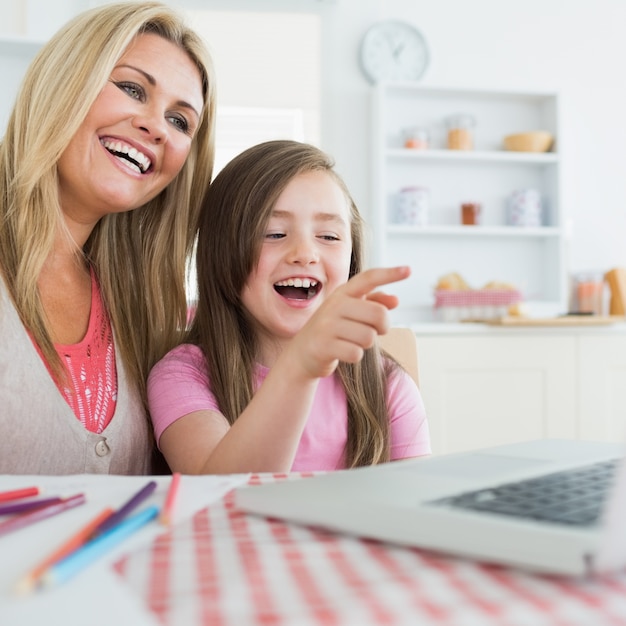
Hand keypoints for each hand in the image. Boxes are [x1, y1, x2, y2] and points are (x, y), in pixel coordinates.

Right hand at [287, 266, 410, 379]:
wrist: (302, 353)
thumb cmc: (333, 330)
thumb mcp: (350, 313)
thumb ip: (373, 303)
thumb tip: (395, 300)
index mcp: (342, 293)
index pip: (369, 278)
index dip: (389, 274)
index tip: (408, 270)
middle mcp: (334, 305)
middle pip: (379, 314)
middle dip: (382, 328)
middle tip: (371, 331)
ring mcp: (327, 325)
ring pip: (369, 337)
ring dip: (366, 344)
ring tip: (351, 342)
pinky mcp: (324, 345)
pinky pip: (356, 353)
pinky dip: (354, 356)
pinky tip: (342, 352)